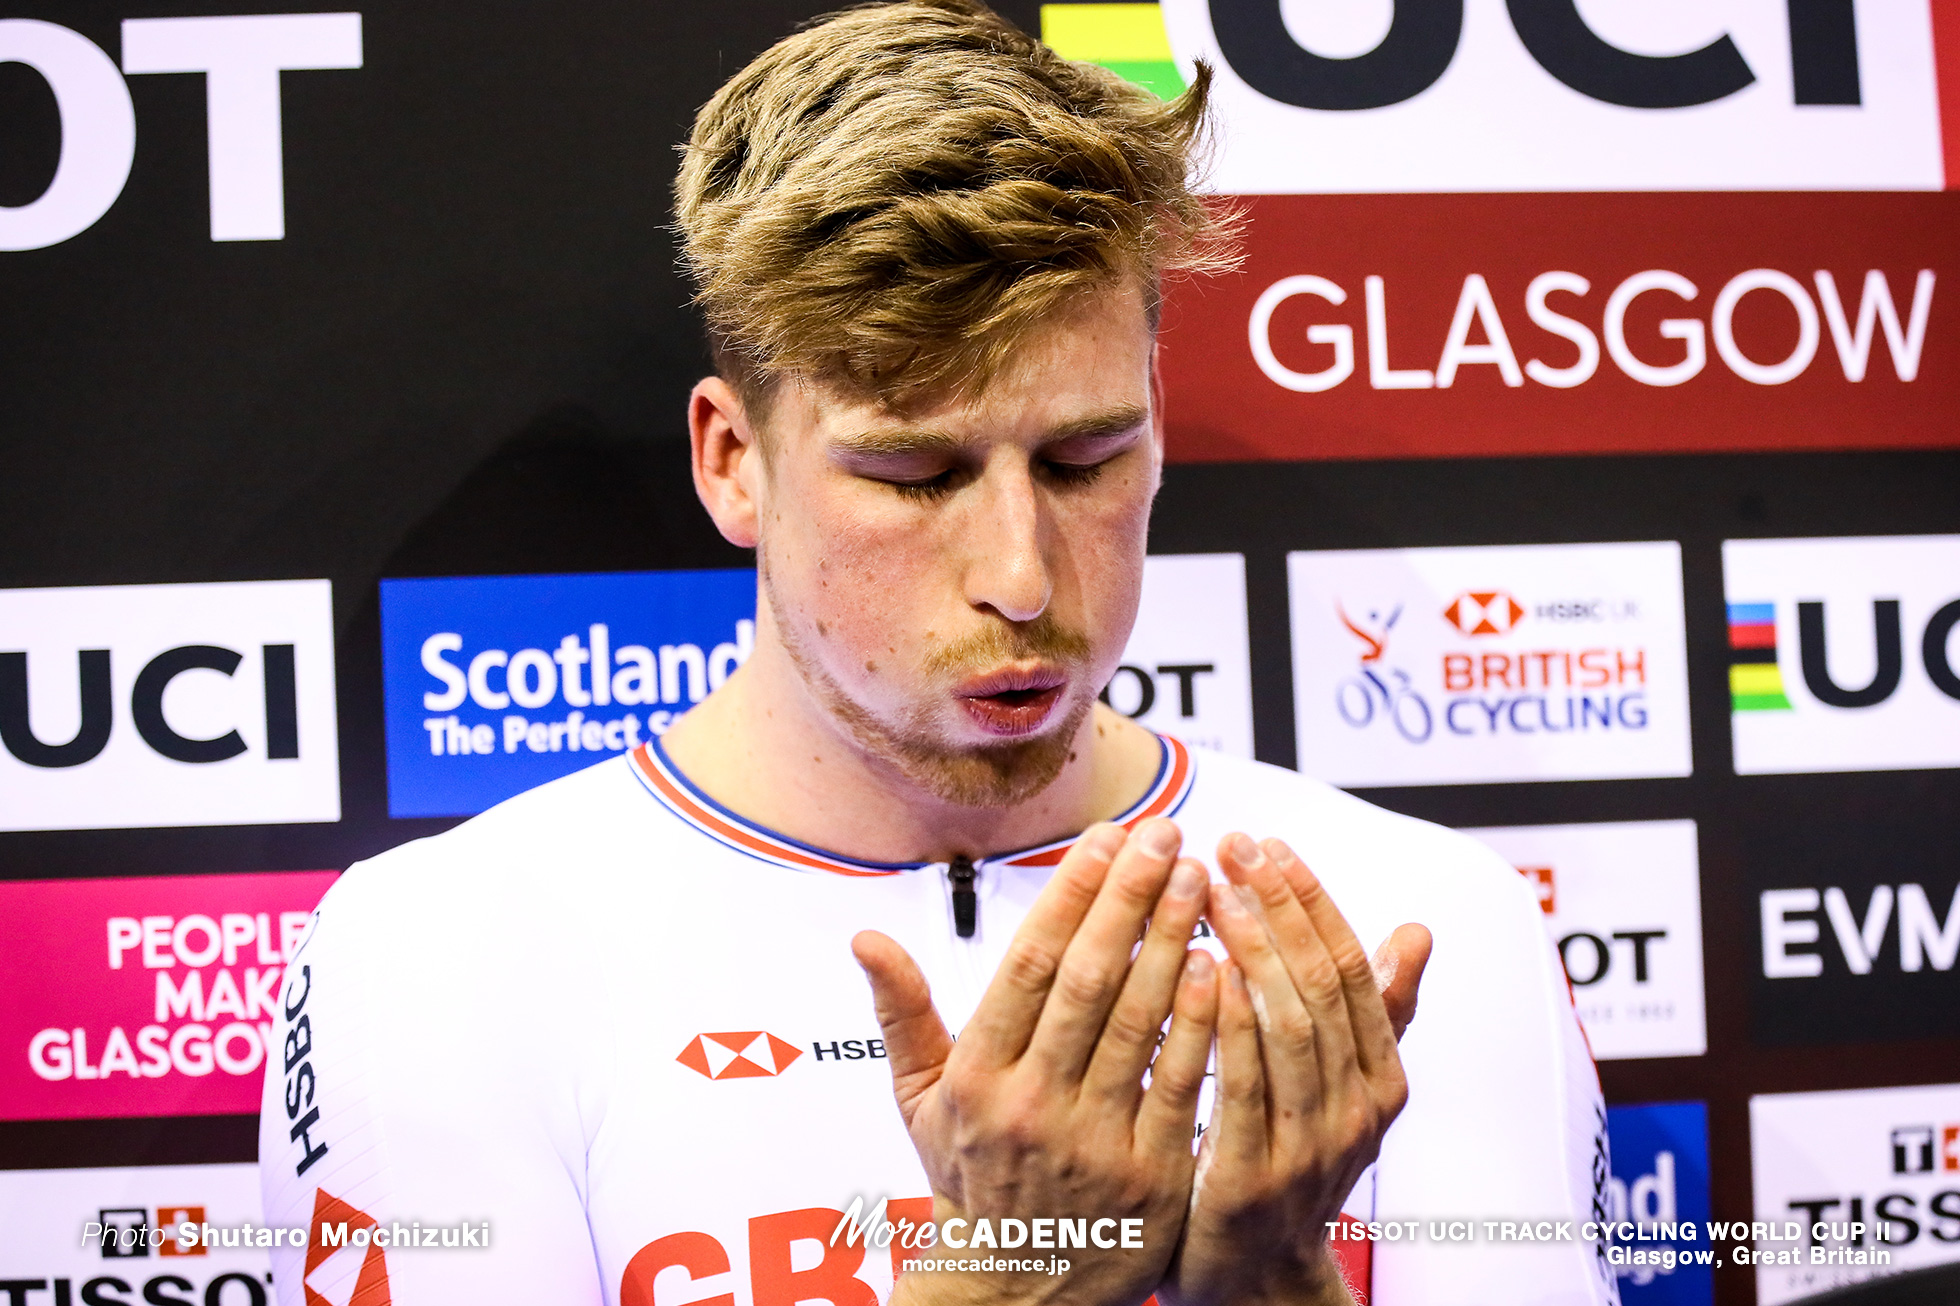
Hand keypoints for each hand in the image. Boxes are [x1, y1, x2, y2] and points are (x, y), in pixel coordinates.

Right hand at [853, 818, 1217, 1305]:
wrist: (1017, 1289)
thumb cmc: (971, 1177)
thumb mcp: (919, 1099)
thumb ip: (901, 1012)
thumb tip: (866, 937)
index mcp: (977, 1077)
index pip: (1027, 965)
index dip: (1071, 894)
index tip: (1107, 835)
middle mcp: (1031, 1106)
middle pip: (1087, 981)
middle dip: (1130, 898)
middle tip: (1165, 833)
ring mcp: (1094, 1143)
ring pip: (1139, 1024)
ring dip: (1173, 942)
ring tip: (1198, 879)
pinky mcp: (1150, 1176)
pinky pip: (1181, 1084)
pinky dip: (1200, 1023)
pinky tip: (1219, 966)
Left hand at [1161, 835, 1432, 1305]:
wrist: (1254, 1279)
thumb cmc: (1286, 1165)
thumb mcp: (1341, 1091)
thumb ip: (1376, 1015)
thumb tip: (1417, 930)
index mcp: (1381, 1080)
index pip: (1355, 969)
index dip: (1313, 900)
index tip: (1268, 842)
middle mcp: (1356, 1111)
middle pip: (1324, 987)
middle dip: (1278, 907)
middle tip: (1231, 844)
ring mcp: (1309, 1148)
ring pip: (1290, 1028)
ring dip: (1251, 948)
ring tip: (1211, 888)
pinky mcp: (1254, 1180)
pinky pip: (1242, 1086)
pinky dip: (1225, 1023)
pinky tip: (1196, 968)